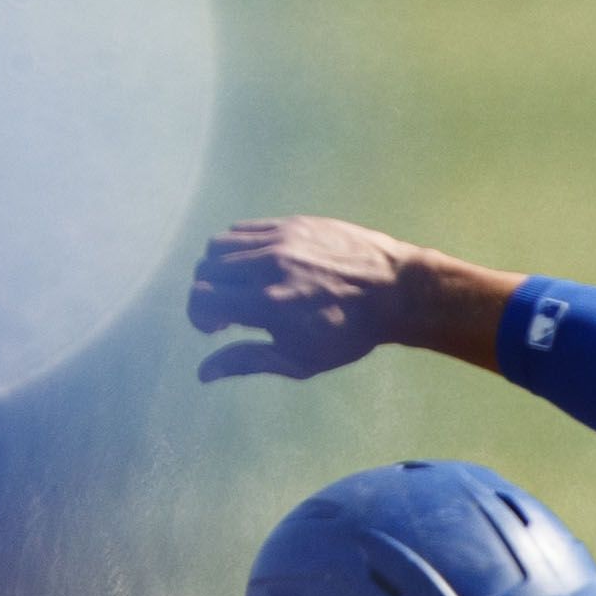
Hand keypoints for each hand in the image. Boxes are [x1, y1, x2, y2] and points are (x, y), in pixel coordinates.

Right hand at [187, 215, 424, 381]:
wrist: (396, 290)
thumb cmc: (349, 334)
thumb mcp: (300, 359)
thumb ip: (248, 361)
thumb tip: (203, 372)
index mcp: (268, 303)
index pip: (201, 296)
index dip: (199, 315)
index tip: (217, 326)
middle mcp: (268, 266)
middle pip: (205, 269)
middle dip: (208, 293)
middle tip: (229, 309)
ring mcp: (281, 239)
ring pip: (219, 244)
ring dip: (220, 268)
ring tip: (241, 285)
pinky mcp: (294, 222)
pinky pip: (244, 228)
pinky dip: (239, 247)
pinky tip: (258, 265)